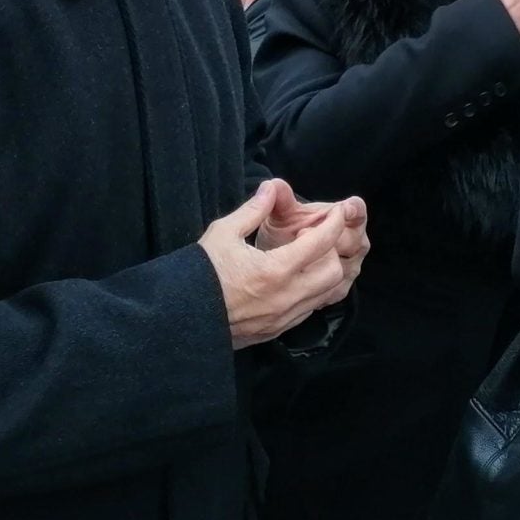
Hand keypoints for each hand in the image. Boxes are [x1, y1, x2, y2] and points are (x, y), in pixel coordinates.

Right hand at [202, 180, 365, 347]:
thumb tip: (271, 188)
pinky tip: (292, 279)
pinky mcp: (276, 331)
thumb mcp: (224, 233)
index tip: (338, 212)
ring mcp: (283, 318)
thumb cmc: (201, 273)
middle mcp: (286, 297)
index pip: (321, 243)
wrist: (181, 317)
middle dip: (331, 251)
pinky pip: (308, 310)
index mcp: (275, 270)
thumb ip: (253, 210)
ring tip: (302, 257)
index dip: (334, 224)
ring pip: (325, 295)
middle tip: (312, 237)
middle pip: (334, 273)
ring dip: (322, 272)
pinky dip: (310, 292)